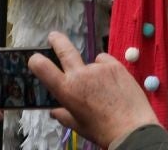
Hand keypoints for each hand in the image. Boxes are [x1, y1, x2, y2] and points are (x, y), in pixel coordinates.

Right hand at [26, 32, 160, 146]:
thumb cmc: (102, 130)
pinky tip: (113, 84)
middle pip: (64, 49)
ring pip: (90, 63)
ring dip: (92, 72)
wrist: (132, 129)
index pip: (43, 68)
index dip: (36, 61)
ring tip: (104, 91)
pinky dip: (105, 69)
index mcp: (67, 90)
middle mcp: (80, 75)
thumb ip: (63, 115)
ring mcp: (98, 67)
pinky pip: (105, 62)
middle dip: (57, 40)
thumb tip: (54, 110)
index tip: (35, 59)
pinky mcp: (115, 64)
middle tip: (53, 36)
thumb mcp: (78, 126)